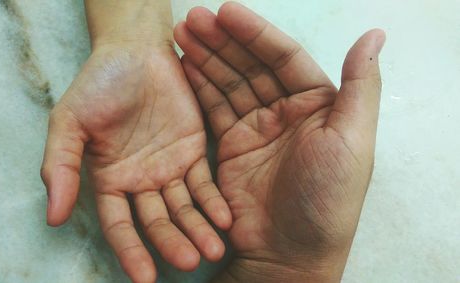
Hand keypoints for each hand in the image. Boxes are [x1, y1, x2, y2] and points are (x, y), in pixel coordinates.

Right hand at [40, 42, 231, 281]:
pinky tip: (225, 217)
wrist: (135, 51)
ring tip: (213, 249)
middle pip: (157, 222)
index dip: (130, 251)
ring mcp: (169, 169)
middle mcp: (141, 182)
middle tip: (189, 262)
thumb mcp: (69, 123)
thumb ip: (60, 167)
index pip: (119, 225)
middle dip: (172, 243)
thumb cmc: (98, 85)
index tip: (144, 278)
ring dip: (198, 229)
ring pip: (185, 208)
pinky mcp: (194, 152)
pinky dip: (214, 201)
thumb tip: (53, 218)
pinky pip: (205, 183)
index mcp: (110, 181)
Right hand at [175, 2, 384, 281]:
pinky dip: (199, 86)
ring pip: (230, 82)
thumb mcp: (353, 142)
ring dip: (207, 57)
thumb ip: (361, 86)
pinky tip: (184, 65)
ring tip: (181, 33)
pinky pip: (215, 108)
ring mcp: (257, 128)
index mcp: (319, 103)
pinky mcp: (232, 147)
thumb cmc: (326, 201)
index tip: (225, 11)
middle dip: (223, 40)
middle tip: (192, 17)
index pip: (283, 56)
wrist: (290, 255)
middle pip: (252, 65)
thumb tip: (375, 33)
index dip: (255, 33)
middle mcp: (287, 111)